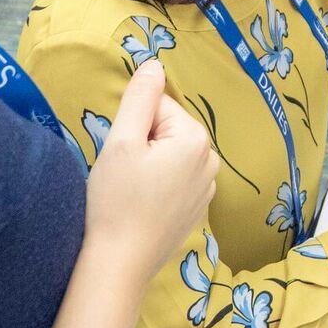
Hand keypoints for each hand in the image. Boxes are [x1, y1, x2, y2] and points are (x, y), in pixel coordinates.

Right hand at [83, 61, 218, 285]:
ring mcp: (207, 187)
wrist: (119, 264)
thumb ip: (139, 97)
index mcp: (196, 138)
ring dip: (148, 164)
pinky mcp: (197, 208)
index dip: (132, 126)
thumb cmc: (116, 201)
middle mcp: (211, 159)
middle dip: (142, 143)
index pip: (156, 107)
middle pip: (165, 129)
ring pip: (169, 154)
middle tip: (125, 174)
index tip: (123, 156)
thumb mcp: (121, 141)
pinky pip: (175, 179)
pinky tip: (142, 206)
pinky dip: (157, 186)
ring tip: (132, 191)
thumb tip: (154, 63)